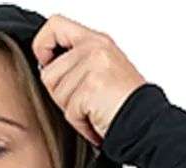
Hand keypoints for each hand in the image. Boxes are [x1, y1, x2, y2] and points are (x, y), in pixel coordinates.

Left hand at [32, 13, 146, 147]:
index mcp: (95, 40)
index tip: (45, 61)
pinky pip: (69, 111)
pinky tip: (96, 118)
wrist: (143, 120)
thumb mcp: (101, 69)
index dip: (42, 45)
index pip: (55, 26)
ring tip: (93, 109)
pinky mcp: (91, 86)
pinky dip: (81, 122)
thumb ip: (77, 61)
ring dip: (72, 110)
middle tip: (84, 100)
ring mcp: (93, 65)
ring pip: (57, 94)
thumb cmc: (123, 101)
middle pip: (49, 73)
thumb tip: (46, 66)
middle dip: (62, 94)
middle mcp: (94, 48)